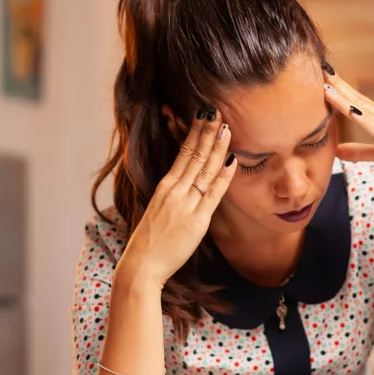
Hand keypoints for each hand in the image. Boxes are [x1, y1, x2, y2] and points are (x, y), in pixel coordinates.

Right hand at [117, 106, 236, 285]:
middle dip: (207, 131)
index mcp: (165, 186)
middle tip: (218, 109)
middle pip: (194, 154)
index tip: (204, 115)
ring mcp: (185, 204)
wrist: (141, 265)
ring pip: (204, 169)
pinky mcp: (196, 220)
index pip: (182, 152)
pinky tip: (232, 160)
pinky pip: (213, 194)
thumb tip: (189, 186)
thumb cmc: (150, 242)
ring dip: (217, 146)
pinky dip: (223, 176)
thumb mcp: (159, 211)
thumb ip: (174, 197)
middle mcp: (174, 190)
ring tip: (226, 126)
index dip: (195, 132)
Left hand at [321, 65, 373, 202]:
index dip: (337, 88)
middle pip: (356, 97)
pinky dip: (359, 116)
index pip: (354, 100)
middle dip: (336, 82)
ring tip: (325, 82)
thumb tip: (337, 152)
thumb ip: (360, 152)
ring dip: (343, 94)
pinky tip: (347, 108)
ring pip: (362, 107)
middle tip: (317, 66)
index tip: (319, 76)